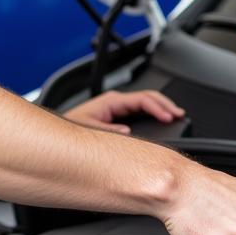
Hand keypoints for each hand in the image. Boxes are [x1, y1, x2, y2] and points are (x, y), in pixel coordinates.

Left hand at [63, 90, 184, 133]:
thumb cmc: (69, 130)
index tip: (169, 117)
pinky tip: (162, 122)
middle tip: (179, 114)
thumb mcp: (88, 131)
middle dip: (165, 105)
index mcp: (111, 101)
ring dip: (162, 109)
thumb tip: (128, 133)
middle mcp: (116, 102)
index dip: (158, 107)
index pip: (142, 99)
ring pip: (146, 103)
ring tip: (175, 116)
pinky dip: (154, 115)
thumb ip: (109, 132)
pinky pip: (141, 112)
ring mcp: (118, 108)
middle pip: (148, 97)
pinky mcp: (118, 116)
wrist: (56, 137)